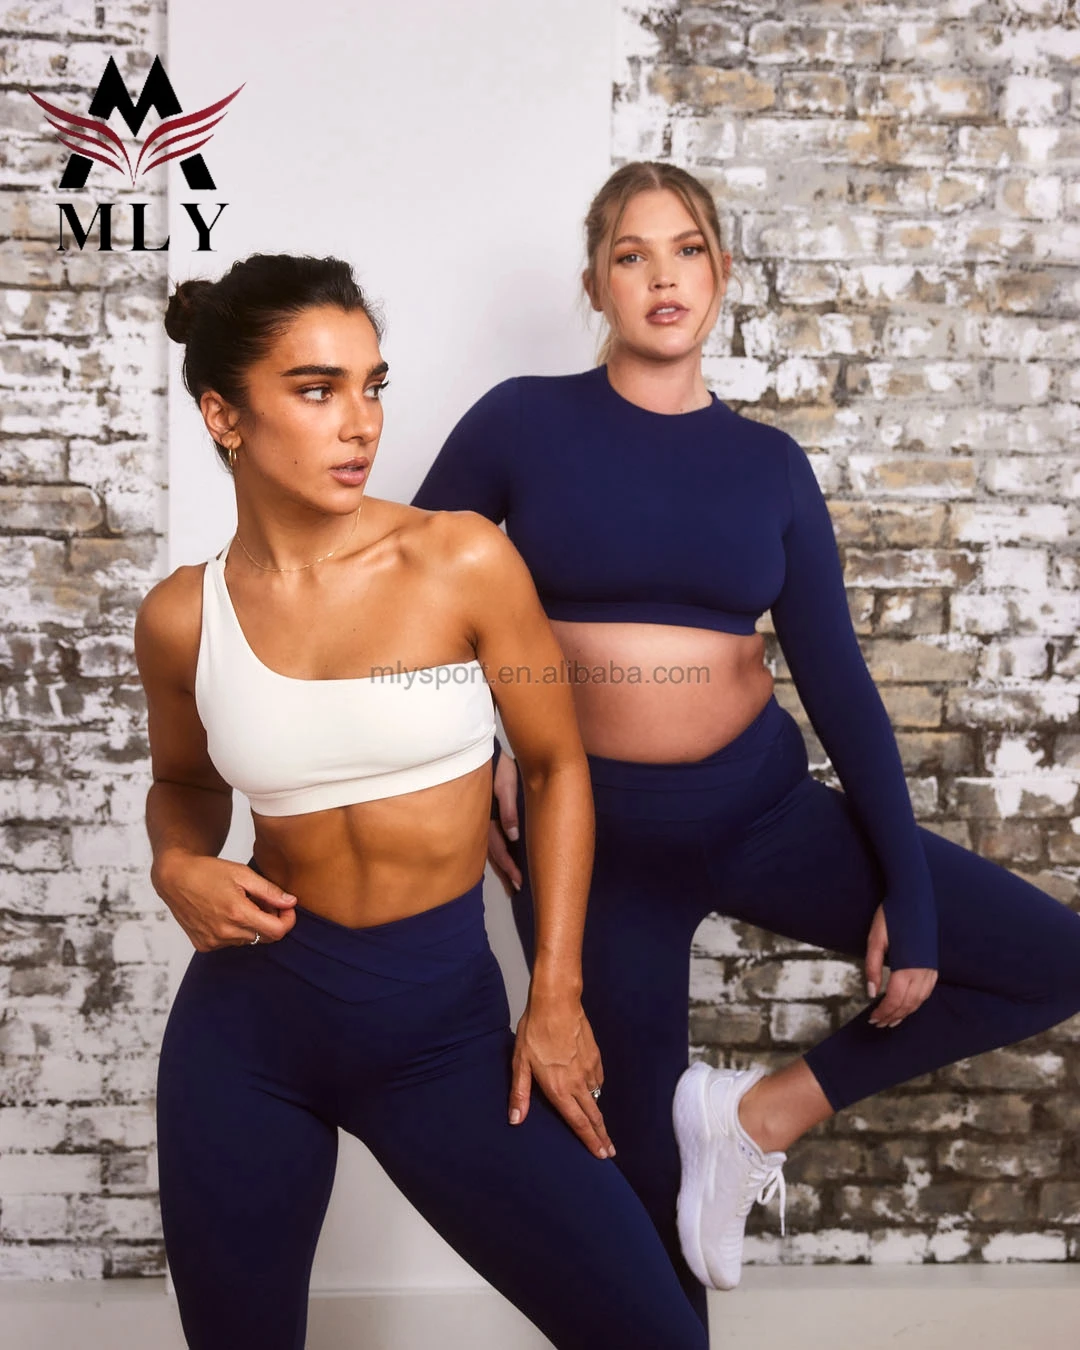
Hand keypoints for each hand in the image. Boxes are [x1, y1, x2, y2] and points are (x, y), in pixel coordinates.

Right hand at [151, 849, 297, 950]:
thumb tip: (291, 902)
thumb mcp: (242, 874)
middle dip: (270, 920)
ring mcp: (213, 941)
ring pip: (248, 940)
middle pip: (265, 937)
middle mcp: (225, 932)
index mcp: (237, 913)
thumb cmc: (208, 871)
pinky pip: (231, 942)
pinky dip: (235, 930)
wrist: (174, 877)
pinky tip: (225, 913)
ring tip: (241, 903)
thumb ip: (269, 891)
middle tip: (262, 901)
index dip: (288, 920)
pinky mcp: (203, 945)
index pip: (278, 931)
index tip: (287, 908)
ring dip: (252, 925)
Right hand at [488, 751, 522, 896]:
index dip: (508, 866)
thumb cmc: (499, 764)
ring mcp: (485, 817)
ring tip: (514, 881)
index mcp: (488, 816)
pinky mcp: (489, 813)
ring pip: (493, 846)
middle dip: (506, 871)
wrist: (487, 748)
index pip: (498, 848)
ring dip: (503, 863)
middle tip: (517, 888)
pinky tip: (509, 856)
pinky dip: (501, 850)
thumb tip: (513, 836)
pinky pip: (493, 836)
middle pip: (494, 852)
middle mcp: (485, 820)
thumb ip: (508, 809)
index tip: (519, 881)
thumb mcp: (506, 783)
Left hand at [509, 993, 613, 1160]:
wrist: (557, 1003)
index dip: (590, 1141)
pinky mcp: (595, 1056)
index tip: (600, 1155)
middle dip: (602, 1137)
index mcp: (559, 1089)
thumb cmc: (535, 1031)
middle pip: (593, 1116)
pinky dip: (596, 1090)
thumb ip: (520, 1093)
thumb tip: (515, 1120)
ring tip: (600, 1127)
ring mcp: (589, 1069)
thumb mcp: (520, 1062)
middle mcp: (578, 1083)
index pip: (578, 1123)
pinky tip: (592, 1091)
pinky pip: (598, 1080)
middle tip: (609, 1152)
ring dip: (599, 1114)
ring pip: (596, 1098)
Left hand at [864, 903, 937, 1027]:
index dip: (884, 1012)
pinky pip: (928, 991)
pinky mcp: (933, 964)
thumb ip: (872, 967)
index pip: (894, 999)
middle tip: (879, 1023)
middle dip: (893, 1016)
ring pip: (920, 1000)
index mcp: (906, 967)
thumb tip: (870, 992)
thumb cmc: (891, 917)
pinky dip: (917, 1002)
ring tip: (893, 1019)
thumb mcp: (875, 940)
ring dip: (906, 1012)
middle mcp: (922, 971)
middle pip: (908, 1003)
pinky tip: (909, 1004)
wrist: (913, 897)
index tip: (873, 1019)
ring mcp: (930, 968)